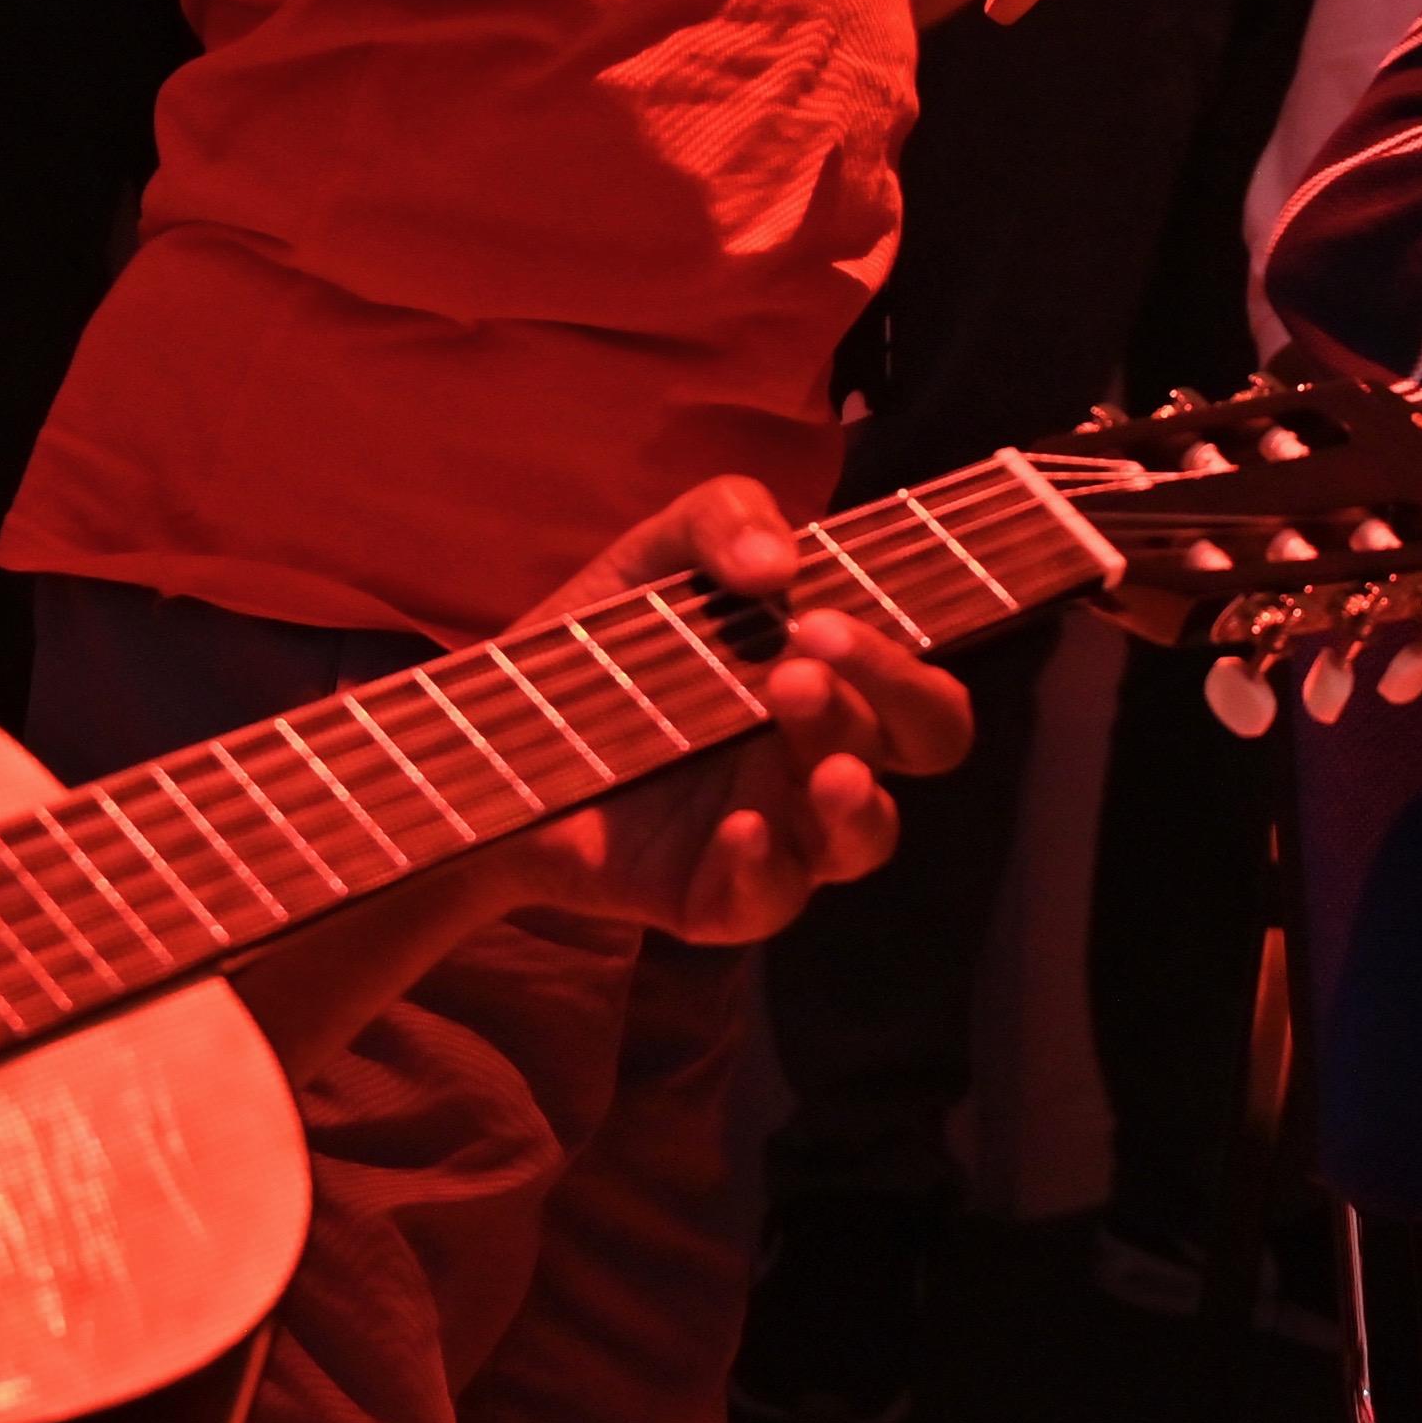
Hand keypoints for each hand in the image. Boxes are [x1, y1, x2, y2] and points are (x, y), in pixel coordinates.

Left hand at [505, 477, 976, 943]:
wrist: (496, 739)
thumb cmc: (607, 645)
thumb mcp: (655, 555)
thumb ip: (721, 520)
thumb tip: (779, 559)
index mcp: (835, 683)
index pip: (922, 685)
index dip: (902, 660)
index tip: (822, 619)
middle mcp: (822, 759)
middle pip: (925, 744)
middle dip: (889, 696)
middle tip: (801, 662)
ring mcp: (779, 835)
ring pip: (866, 836)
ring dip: (856, 798)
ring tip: (827, 769)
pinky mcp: (715, 897)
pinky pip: (771, 902)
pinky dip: (764, 868)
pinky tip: (738, 828)